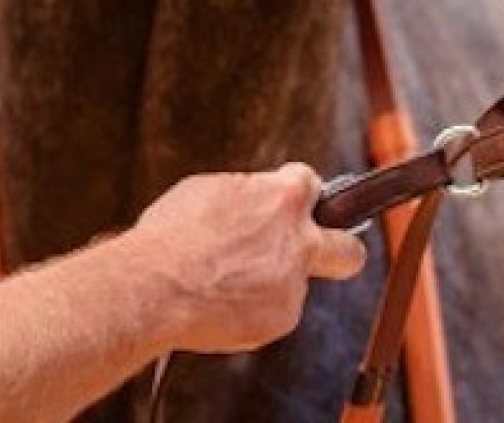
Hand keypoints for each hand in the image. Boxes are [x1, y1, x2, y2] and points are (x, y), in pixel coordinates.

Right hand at [133, 163, 365, 353]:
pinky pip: (273, 314)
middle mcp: (300, 240)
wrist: (154, 286)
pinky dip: (252, 313)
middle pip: (348, 248)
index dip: (297, 196)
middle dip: (342, 250)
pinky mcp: (282, 319)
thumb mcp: (209, 193)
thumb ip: (245, 198)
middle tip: (323, 256)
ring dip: (270, 287)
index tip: (290, 204)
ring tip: (225, 288)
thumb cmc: (172, 236)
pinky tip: (220, 307)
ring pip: (293, 286)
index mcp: (283, 198)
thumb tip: (249, 202)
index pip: (310, 185)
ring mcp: (294, 283)